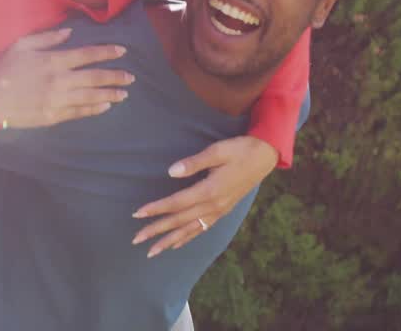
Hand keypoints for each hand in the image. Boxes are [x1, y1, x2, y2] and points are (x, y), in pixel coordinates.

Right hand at [0, 28, 132, 128]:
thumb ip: (47, 38)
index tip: (122, 51)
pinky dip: (93, 109)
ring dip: (110, 94)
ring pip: (91, 96)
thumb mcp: (22, 45)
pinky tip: (105, 106)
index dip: (106, 52)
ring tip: (124, 94)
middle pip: (94, 77)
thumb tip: (69, 32)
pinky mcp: (53, 115)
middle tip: (131, 77)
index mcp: (53, 60)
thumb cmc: (3, 68)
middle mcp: (59, 80)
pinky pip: (78, 112)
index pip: (87, 55)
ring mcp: (57, 100)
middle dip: (115, 76)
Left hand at [130, 135, 277, 257]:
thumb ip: (194, 163)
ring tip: (152, 251)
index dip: (156, 209)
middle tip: (136, 239)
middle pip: (179, 221)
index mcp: (210, 190)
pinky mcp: (223, 210)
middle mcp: (213, 205)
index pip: (176, 203)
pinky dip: (188, 238)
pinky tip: (176, 244)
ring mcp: (219, 210)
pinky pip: (202, 229)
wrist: (265, 157)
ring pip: (190, 230)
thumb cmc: (240, 150)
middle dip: (157, 230)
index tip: (137, 214)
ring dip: (169, 241)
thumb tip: (171, 172)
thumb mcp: (218, 151)